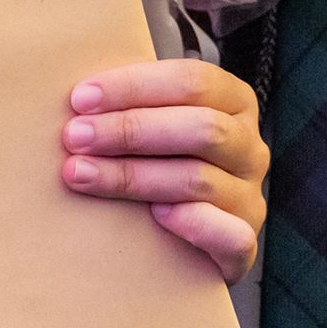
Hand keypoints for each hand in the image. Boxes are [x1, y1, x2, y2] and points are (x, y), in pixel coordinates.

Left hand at [61, 57, 269, 280]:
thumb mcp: (156, 127)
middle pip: (200, 128)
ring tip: (83, 173)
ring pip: (198, 179)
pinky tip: (155, 216)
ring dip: (133, 175)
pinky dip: (193, 223)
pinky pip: (229, 235)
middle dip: (131, 129)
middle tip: (76, 136)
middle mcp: (249, 148)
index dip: (135, 86)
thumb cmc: (161, 166)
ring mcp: (250, 198)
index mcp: (234, 103)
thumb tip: (79, 97)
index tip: (82, 98)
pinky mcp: (244, 245)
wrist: (183, 246)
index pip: (193, 81)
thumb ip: (134, 107)